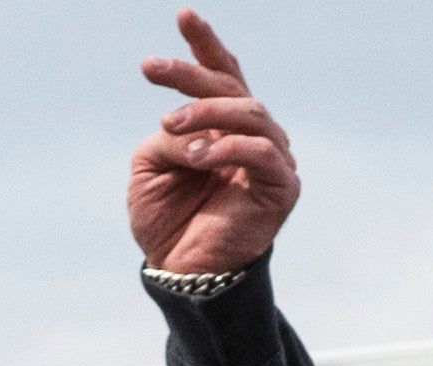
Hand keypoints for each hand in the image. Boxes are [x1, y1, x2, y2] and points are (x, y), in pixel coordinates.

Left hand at [125, 10, 298, 272]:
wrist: (181, 272)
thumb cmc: (166, 218)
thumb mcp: (150, 165)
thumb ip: (170, 135)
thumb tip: (193, 126)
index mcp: (221, 124)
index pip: (221, 74)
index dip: (204, 44)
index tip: (183, 14)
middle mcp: (251, 134)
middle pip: (231, 87)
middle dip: (191, 73)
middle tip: (153, 71)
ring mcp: (271, 157)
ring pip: (248, 112)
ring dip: (206, 112)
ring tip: (171, 126)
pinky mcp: (282, 186)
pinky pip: (261, 152)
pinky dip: (228, 147)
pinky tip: (199, 157)